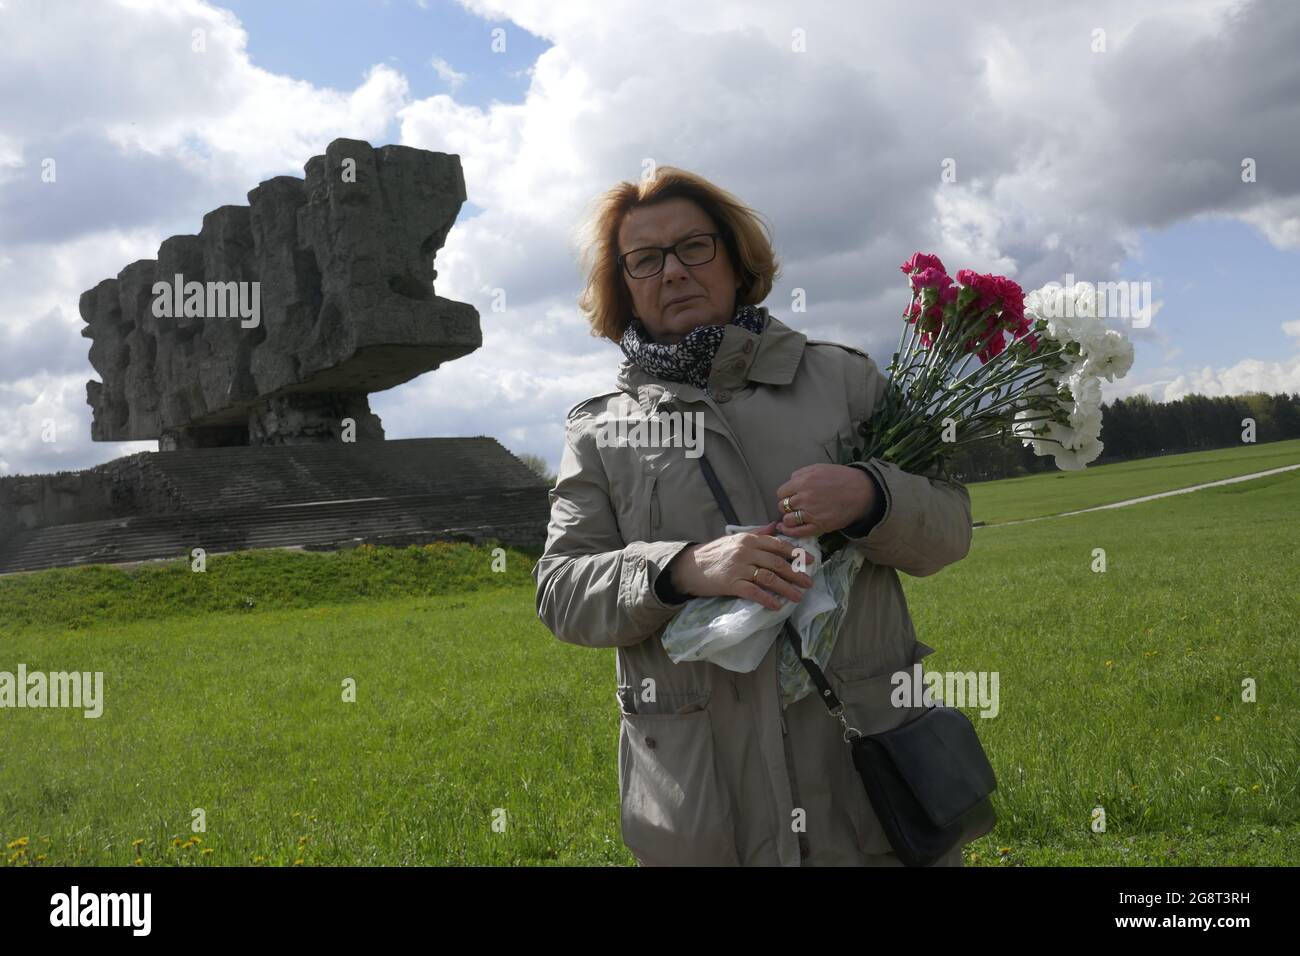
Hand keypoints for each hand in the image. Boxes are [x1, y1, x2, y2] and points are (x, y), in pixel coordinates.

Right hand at [667, 520, 815, 611]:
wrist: (689, 566)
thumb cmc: (713, 554)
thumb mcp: (734, 539)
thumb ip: (757, 534)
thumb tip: (775, 526)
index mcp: (748, 539)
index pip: (777, 545)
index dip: (796, 553)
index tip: (811, 560)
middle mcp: (745, 551)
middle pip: (777, 562)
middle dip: (796, 573)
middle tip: (809, 582)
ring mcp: (738, 568)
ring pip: (769, 578)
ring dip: (786, 588)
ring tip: (798, 596)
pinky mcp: (730, 583)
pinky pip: (753, 592)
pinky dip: (767, 599)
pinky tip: (777, 605)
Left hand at [775, 464, 876, 537]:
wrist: (861, 492)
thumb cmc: (842, 478)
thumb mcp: (819, 468)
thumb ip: (801, 473)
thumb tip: (790, 481)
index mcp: (803, 482)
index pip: (781, 492)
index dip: (786, 495)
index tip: (791, 496)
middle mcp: (804, 498)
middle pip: (783, 506)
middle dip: (787, 506)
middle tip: (794, 506)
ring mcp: (811, 513)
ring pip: (788, 520)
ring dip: (788, 518)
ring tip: (794, 516)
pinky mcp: (819, 526)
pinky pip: (797, 532)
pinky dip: (789, 532)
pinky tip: (786, 529)